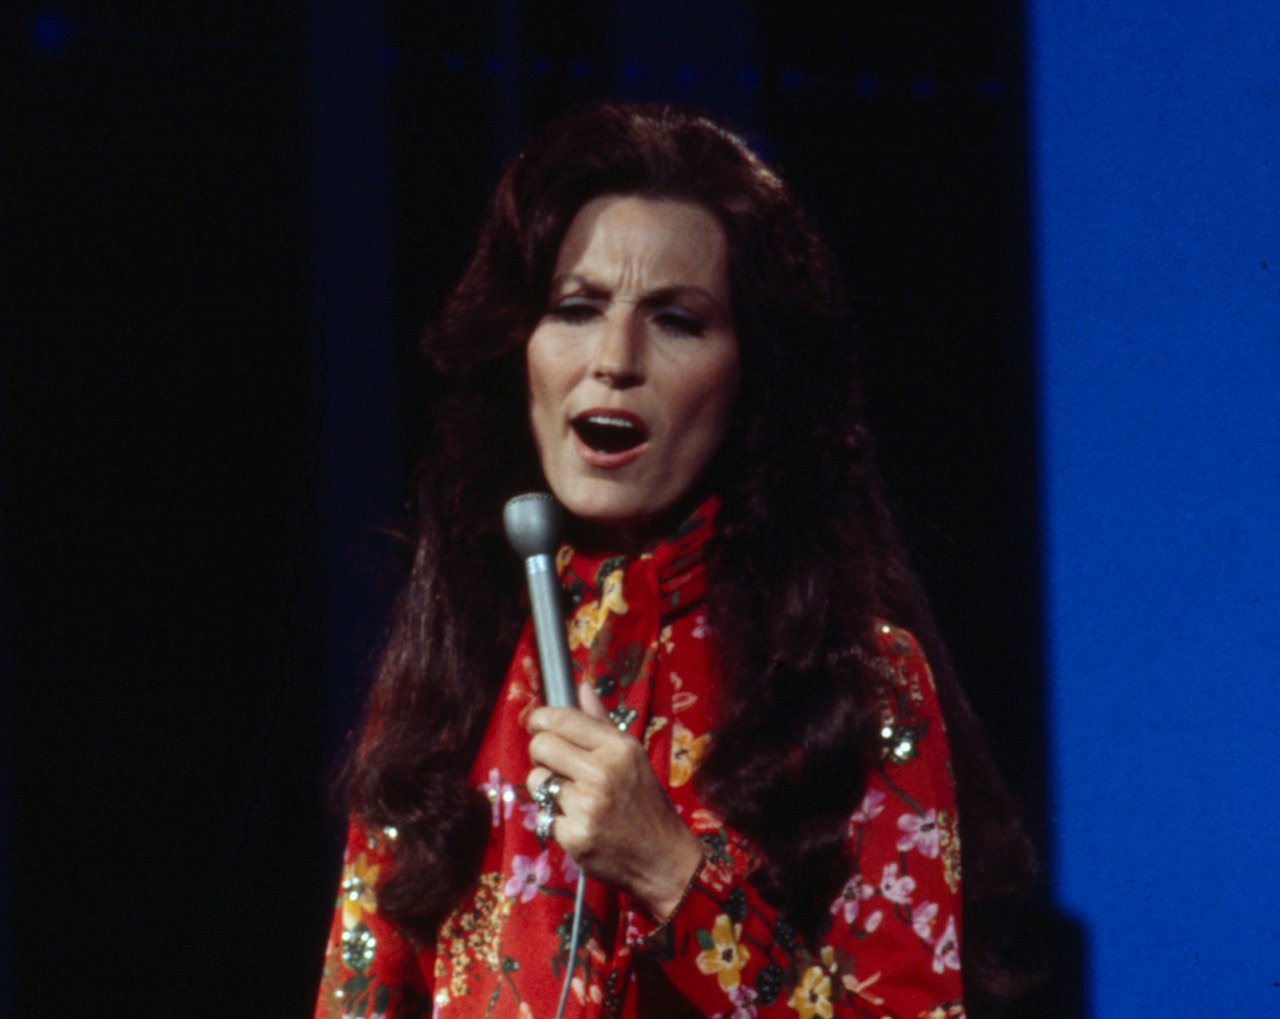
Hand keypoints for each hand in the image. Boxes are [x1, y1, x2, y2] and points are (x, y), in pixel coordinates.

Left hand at [526, 681, 703, 918]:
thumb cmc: (645, 802)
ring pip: (536, 781)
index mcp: (618, 748)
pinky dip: (554, 819)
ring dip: (545, 788)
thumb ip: (601, 722)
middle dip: (540, 753)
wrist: (662, 857)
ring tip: (569, 796)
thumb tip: (580, 687)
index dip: (540, 718)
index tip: (537, 725)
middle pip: (541, 746)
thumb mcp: (631, 756)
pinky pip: (542, 815)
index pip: (562, 719)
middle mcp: (602, 773)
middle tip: (554, 764)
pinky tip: (577, 822)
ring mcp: (587, 806)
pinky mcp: (575, 836)